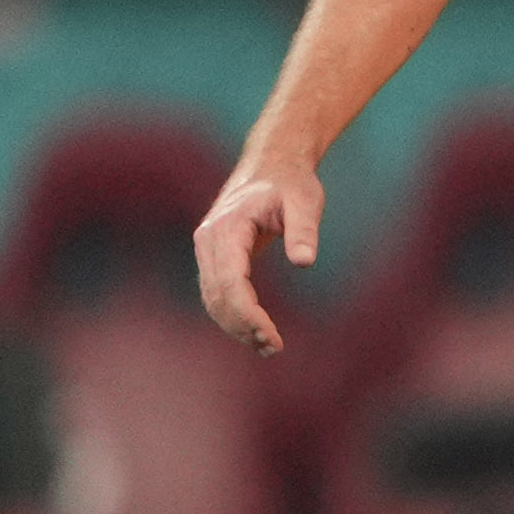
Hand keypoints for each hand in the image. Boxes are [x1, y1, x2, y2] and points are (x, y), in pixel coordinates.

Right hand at [195, 156, 323, 354]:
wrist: (273, 164)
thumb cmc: (291, 182)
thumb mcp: (305, 201)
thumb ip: (304, 229)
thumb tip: (305, 261)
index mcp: (227, 228)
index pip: (230, 282)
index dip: (247, 315)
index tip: (272, 337)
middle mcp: (208, 240)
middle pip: (217, 296)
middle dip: (242, 326)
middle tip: (274, 348)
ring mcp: (207, 248)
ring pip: (213, 299)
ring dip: (236, 326)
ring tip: (270, 347)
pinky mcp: (215, 257)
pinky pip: (217, 293)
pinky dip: (233, 315)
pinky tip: (257, 332)